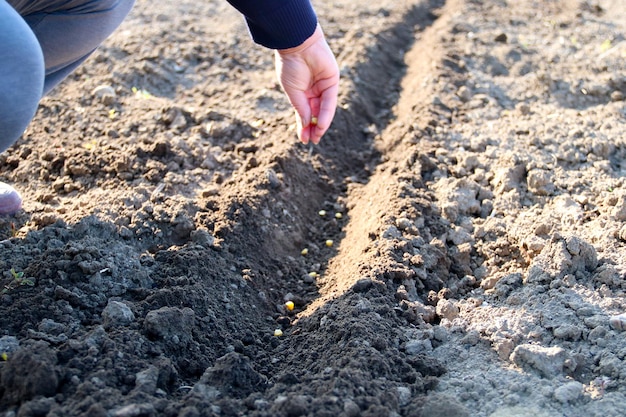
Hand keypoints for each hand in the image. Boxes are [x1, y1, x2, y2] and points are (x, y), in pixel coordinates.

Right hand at [275, 24, 338, 144]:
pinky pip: (329, 102)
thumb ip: (301, 108)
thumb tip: (306, 125)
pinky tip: (321, 125)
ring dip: (321, 125)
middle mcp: (313, 90)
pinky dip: (326, 114)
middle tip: (311, 141)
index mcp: (301, 92)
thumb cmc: (290, 65)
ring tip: (316, 137)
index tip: (303, 140)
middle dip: (313, 128)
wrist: (297, 44)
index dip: (303, 126)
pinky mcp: (332, 82)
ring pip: (323, 110)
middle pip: (315, 113)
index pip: (304, 113)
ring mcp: (323, 87)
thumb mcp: (292, 91)